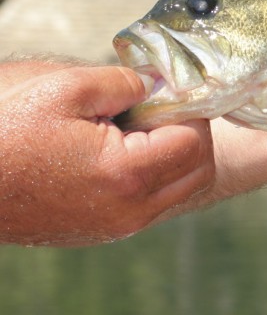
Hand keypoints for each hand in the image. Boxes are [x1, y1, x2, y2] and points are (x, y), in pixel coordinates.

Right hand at [0, 62, 213, 245]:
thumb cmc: (2, 129)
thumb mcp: (64, 87)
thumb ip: (125, 82)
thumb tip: (159, 84)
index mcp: (126, 174)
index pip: (196, 141)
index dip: (187, 110)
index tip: (164, 92)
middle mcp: (130, 210)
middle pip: (199, 171)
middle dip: (190, 134)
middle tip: (156, 109)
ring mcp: (115, 227)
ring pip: (180, 190)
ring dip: (174, 157)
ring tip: (134, 128)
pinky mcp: (100, 232)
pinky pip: (152, 203)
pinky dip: (153, 176)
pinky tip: (117, 149)